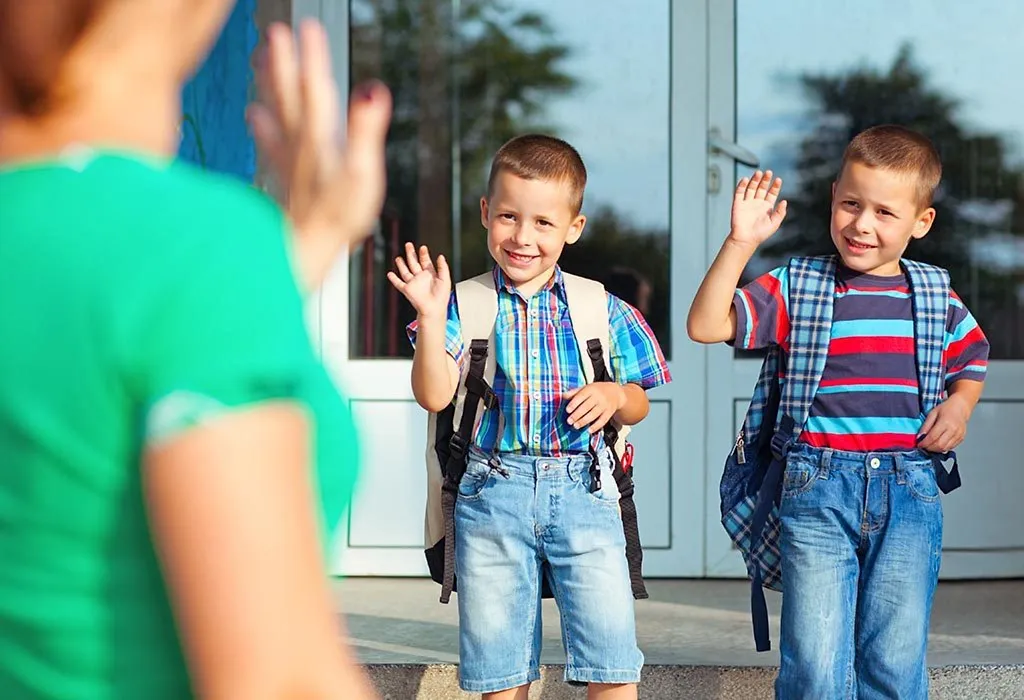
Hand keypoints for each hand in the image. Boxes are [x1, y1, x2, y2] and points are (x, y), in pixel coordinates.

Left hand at [248, 20, 391, 289]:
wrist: (302, 253)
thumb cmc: (335, 219)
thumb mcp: (363, 175)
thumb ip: (366, 130)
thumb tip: (373, 89)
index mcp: (320, 139)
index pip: (316, 88)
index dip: (313, 56)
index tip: (308, 26)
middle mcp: (300, 145)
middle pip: (289, 94)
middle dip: (283, 61)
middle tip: (275, 30)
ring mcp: (289, 162)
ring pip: (276, 112)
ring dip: (268, 83)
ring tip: (259, 57)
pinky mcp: (285, 179)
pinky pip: (270, 142)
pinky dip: (261, 124)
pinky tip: (252, 113)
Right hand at [387, 243, 450, 318]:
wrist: (434, 309)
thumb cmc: (441, 297)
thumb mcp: (445, 279)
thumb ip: (443, 267)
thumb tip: (441, 256)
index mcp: (430, 275)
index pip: (425, 261)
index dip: (424, 254)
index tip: (423, 247)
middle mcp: (420, 278)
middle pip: (414, 263)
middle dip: (411, 254)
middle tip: (409, 245)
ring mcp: (413, 283)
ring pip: (405, 271)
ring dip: (402, 264)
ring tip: (398, 258)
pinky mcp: (407, 290)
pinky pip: (398, 283)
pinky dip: (393, 279)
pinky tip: (390, 273)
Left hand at [564, 383, 625, 434]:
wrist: (615, 393)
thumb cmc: (596, 391)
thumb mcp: (586, 388)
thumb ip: (574, 392)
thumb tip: (562, 396)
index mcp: (591, 389)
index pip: (582, 396)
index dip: (574, 403)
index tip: (567, 410)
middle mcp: (599, 397)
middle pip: (587, 406)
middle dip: (577, 415)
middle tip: (569, 421)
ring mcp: (605, 405)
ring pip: (594, 414)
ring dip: (584, 421)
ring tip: (576, 426)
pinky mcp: (609, 413)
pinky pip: (602, 421)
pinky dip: (596, 426)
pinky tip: (589, 430)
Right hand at [728, 170, 787, 247]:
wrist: (745, 239)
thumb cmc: (760, 234)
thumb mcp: (775, 223)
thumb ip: (780, 212)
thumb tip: (785, 201)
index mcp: (766, 207)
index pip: (771, 193)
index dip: (775, 186)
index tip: (778, 180)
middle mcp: (757, 203)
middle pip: (761, 188)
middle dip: (765, 180)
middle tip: (769, 172)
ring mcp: (747, 203)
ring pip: (751, 188)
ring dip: (755, 180)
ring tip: (759, 173)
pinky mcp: (737, 204)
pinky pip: (739, 192)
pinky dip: (742, 185)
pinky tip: (746, 179)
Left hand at [917, 395, 970, 452]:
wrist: (960, 407)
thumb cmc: (946, 409)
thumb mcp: (932, 414)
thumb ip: (925, 426)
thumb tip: (919, 437)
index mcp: (945, 423)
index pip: (932, 437)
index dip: (924, 443)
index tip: (919, 444)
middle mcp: (953, 430)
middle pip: (939, 445)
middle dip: (929, 448)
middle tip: (924, 446)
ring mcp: (959, 435)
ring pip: (945, 448)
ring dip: (935, 449)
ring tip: (930, 445)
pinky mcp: (961, 438)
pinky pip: (950, 447)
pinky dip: (943, 448)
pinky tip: (938, 444)